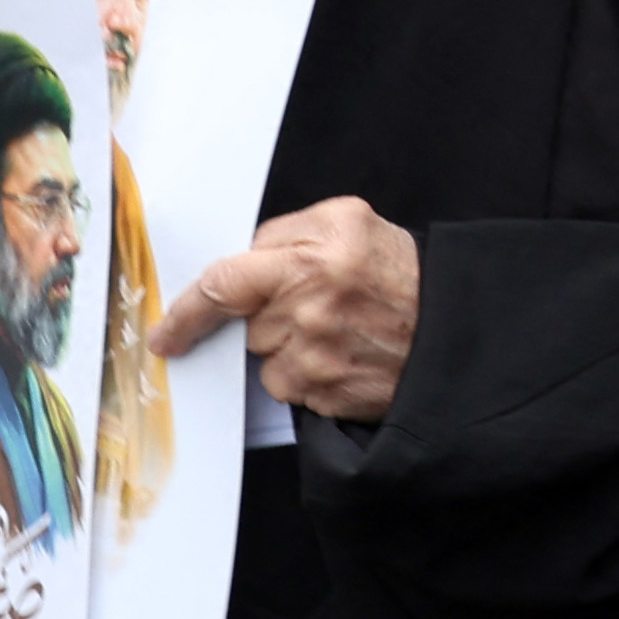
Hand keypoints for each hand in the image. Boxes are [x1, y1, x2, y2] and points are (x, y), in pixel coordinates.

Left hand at [163, 193, 419, 419]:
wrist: (453, 327)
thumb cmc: (399, 271)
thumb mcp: (349, 222)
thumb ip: (284, 233)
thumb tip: (237, 261)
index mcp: (312, 260)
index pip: (224, 284)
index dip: (186, 312)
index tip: (165, 334)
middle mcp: (309, 312)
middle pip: (247, 325)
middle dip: (268, 315)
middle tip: (313, 304)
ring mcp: (315, 360)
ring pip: (265, 358)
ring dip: (287, 346)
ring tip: (336, 330)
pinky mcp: (324, 396)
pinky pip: (288, 387)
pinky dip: (306, 374)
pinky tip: (342, 356)